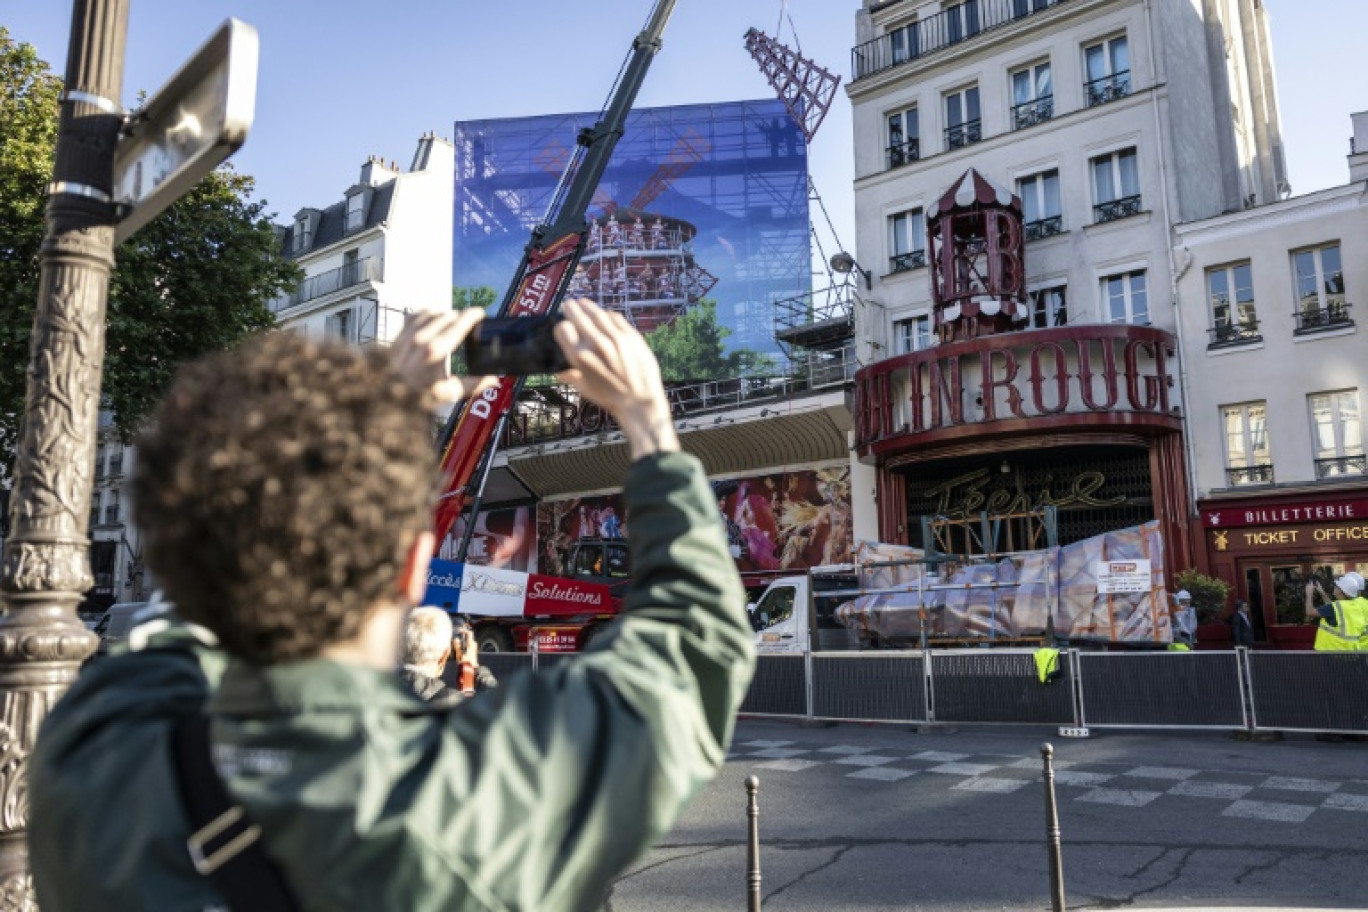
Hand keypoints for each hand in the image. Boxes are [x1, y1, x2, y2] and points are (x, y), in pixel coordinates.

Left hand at [389, 309, 496, 402]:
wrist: (387, 396)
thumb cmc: (415, 395)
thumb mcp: (447, 393)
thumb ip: (472, 385)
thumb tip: (493, 381)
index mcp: (436, 350)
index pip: (459, 323)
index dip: (473, 315)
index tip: (480, 313)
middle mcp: (421, 338)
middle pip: (447, 316)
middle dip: (460, 317)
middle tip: (468, 323)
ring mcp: (408, 334)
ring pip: (431, 312)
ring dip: (443, 315)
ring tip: (450, 321)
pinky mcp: (399, 334)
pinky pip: (415, 315)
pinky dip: (425, 315)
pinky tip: (430, 320)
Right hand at [452, 628, 477, 665]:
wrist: (470, 669)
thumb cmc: (465, 662)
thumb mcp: (459, 653)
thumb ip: (457, 645)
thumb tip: (456, 639)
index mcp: (471, 644)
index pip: (469, 633)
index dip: (464, 631)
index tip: (459, 631)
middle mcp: (474, 645)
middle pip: (468, 637)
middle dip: (462, 637)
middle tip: (456, 640)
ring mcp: (474, 648)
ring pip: (467, 642)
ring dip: (462, 642)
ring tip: (456, 646)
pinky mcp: (473, 651)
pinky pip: (468, 646)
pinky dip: (463, 646)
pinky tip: (459, 650)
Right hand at [554, 298, 678, 459]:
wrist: (640, 400)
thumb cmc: (611, 398)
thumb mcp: (585, 390)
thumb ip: (571, 377)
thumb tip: (559, 372)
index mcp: (580, 357)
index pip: (563, 329)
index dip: (562, 326)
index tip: (564, 327)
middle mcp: (596, 344)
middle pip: (578, 316)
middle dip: (571, 309)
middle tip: (569, 305)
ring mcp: (614, 338)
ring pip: (597, 313)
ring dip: (588, 306)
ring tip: (583, 303)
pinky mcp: (631, 335)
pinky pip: (615, 318)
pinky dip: (607, 315)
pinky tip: (604, 314)